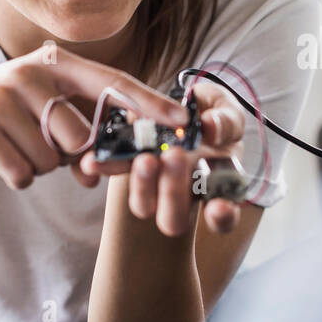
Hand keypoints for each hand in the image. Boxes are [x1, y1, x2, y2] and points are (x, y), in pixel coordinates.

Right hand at [0, 45, 188, 191]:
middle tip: (50, 146)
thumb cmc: (14, 116)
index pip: (113, 82)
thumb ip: (86, 134)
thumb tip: (105, 169)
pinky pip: (23, 173)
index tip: (181, 121)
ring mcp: (0, 98)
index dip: (149, 103)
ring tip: (21, 146)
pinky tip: (4, 158)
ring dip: (43, 167)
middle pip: (80, 136)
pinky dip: (20, 177)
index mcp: (57, 64)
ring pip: (52, 159)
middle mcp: (29, 73)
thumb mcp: (49, 111)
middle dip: (71, 155)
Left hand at [77, 81, 246, 236]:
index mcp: (217, 186)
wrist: (185, 102)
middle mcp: (184, 195)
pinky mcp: (130, 167)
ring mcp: (155, 185)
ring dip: (143, 184)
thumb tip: (211, 128)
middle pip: (174, 219)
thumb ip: (226, 122)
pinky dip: (106, 167)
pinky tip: (94, 160)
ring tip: (145, 157)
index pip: (222, 215)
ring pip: (144, 206)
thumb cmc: (214, 113)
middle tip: (175, 157)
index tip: (218, 207)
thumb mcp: (227, 111)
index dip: (221, 216)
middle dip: (172, 194)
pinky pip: (117, 173)